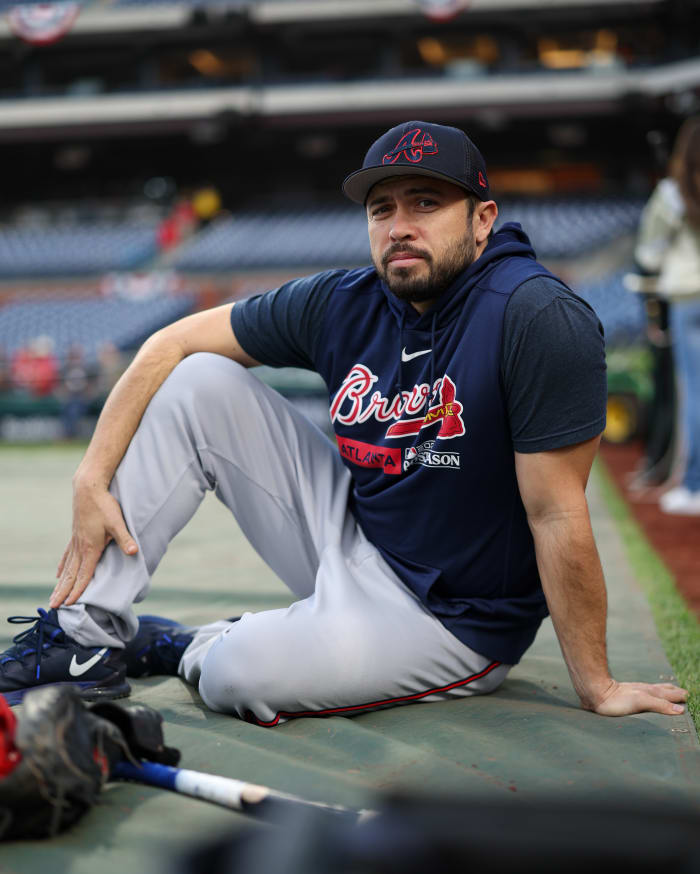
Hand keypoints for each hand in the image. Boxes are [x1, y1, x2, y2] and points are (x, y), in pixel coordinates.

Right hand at [50, 480, 136, 608]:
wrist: (88, 488)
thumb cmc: (104, 506)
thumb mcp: (117, 522)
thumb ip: (125, 539)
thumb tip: (135, 552)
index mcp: (91, 548)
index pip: (84, 574)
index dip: (77, 590)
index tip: (70, 604)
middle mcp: (80, 547)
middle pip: (70, 575)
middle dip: (63, 592)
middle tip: (53, 607)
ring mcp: (75, 541)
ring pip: (66, 567)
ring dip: (60, 583)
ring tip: (53, 596)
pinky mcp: (75, 535)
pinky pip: (66, 555)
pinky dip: (62, 567)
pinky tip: (58, 573)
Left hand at [588, 679, 687, 716]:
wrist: (596, 692)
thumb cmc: (618, 699)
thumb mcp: (642, 702)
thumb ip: (660, 705)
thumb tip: (681, 709)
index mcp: (651, 693)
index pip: (670, 695)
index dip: (680, 697)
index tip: (690, 697)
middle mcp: (645, 690)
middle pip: (664, 690)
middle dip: (675, 692)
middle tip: (686, 694)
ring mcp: (636, 691)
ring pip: (655, 690)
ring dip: (665, 691)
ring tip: (671, 690)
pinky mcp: (628, 694)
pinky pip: (645, 692)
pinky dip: (652, 693)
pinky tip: (647, 693)